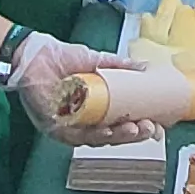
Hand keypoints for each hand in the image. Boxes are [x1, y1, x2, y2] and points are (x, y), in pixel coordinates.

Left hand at [10, 34, 151, 145]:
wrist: (35, 53)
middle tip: (150, 129)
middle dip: (133, 135)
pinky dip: (92, 134)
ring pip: (96, 139)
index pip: (120, 125)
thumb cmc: (62, 58)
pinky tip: (106, 130)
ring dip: (117, 136)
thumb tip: (147, 68)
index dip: (140, 128)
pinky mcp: (53, 126)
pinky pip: (74, 136)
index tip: (159, 127)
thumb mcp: (97, 61)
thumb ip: (120, 66)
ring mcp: (68, 127)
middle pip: (111, 136)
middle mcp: (82, 123)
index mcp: (94, 111)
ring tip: (134, 130)